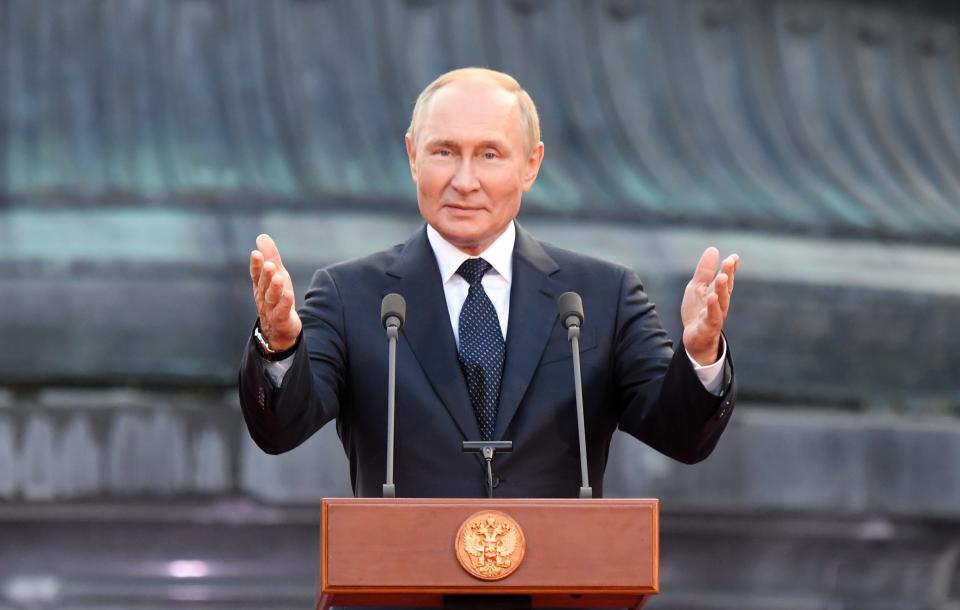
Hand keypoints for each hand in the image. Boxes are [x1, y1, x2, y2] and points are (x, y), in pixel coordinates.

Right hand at [250, 234, 301, 351]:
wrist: (279, 328)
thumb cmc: (276, 297)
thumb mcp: (275, 275)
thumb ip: (270, 257)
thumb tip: (261, 236)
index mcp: (260, 285)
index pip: (256, 274)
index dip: (256, 264)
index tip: (256, 253)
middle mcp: (263, 297)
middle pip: (263, 285)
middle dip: (265, 274)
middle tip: (268, 264)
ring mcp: (271, 309)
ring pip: (272, 298)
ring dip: (275, 288)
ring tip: (279, 278)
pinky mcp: (282, 319)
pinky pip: (282, 311)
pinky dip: (285, 303)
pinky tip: (289, 294)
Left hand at [681, 247, 738, 364]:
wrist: (694, 338)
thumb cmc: (698, 311)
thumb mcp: (697, 288)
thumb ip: (705, 271)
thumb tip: (713, 249)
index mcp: (718, 293)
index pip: (726, 278)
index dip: (730, 268)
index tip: (734, 256)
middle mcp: (720, 304)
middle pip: (725, 288)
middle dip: (728, 274)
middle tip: (730, 261)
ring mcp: (715, 315)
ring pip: (721, 302)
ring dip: (721, 289)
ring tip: (721, 276)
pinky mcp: (708, 327)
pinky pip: (712, 317)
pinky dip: (713, 308)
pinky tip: (712, 297)